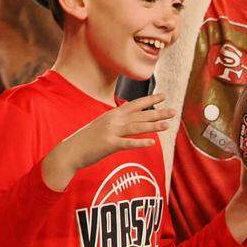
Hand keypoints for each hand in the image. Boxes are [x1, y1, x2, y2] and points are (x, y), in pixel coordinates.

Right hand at [42, 94, 172, 190]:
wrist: (71, 151)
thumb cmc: (88, 140)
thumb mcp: (102, 125)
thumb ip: (116, 121)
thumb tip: (130, 120)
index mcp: (112, 114)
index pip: (135, 104)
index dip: (150, 100)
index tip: (163, 96)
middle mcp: (113, 120)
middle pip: (140, 115)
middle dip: (158, 112)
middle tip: (174, 111)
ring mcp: (111, 131)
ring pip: (136, 127)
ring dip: (153, 125)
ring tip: (168, 125)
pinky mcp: (109, 144)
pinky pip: (127, 143)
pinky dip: (140, 142)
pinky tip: (152, 142)